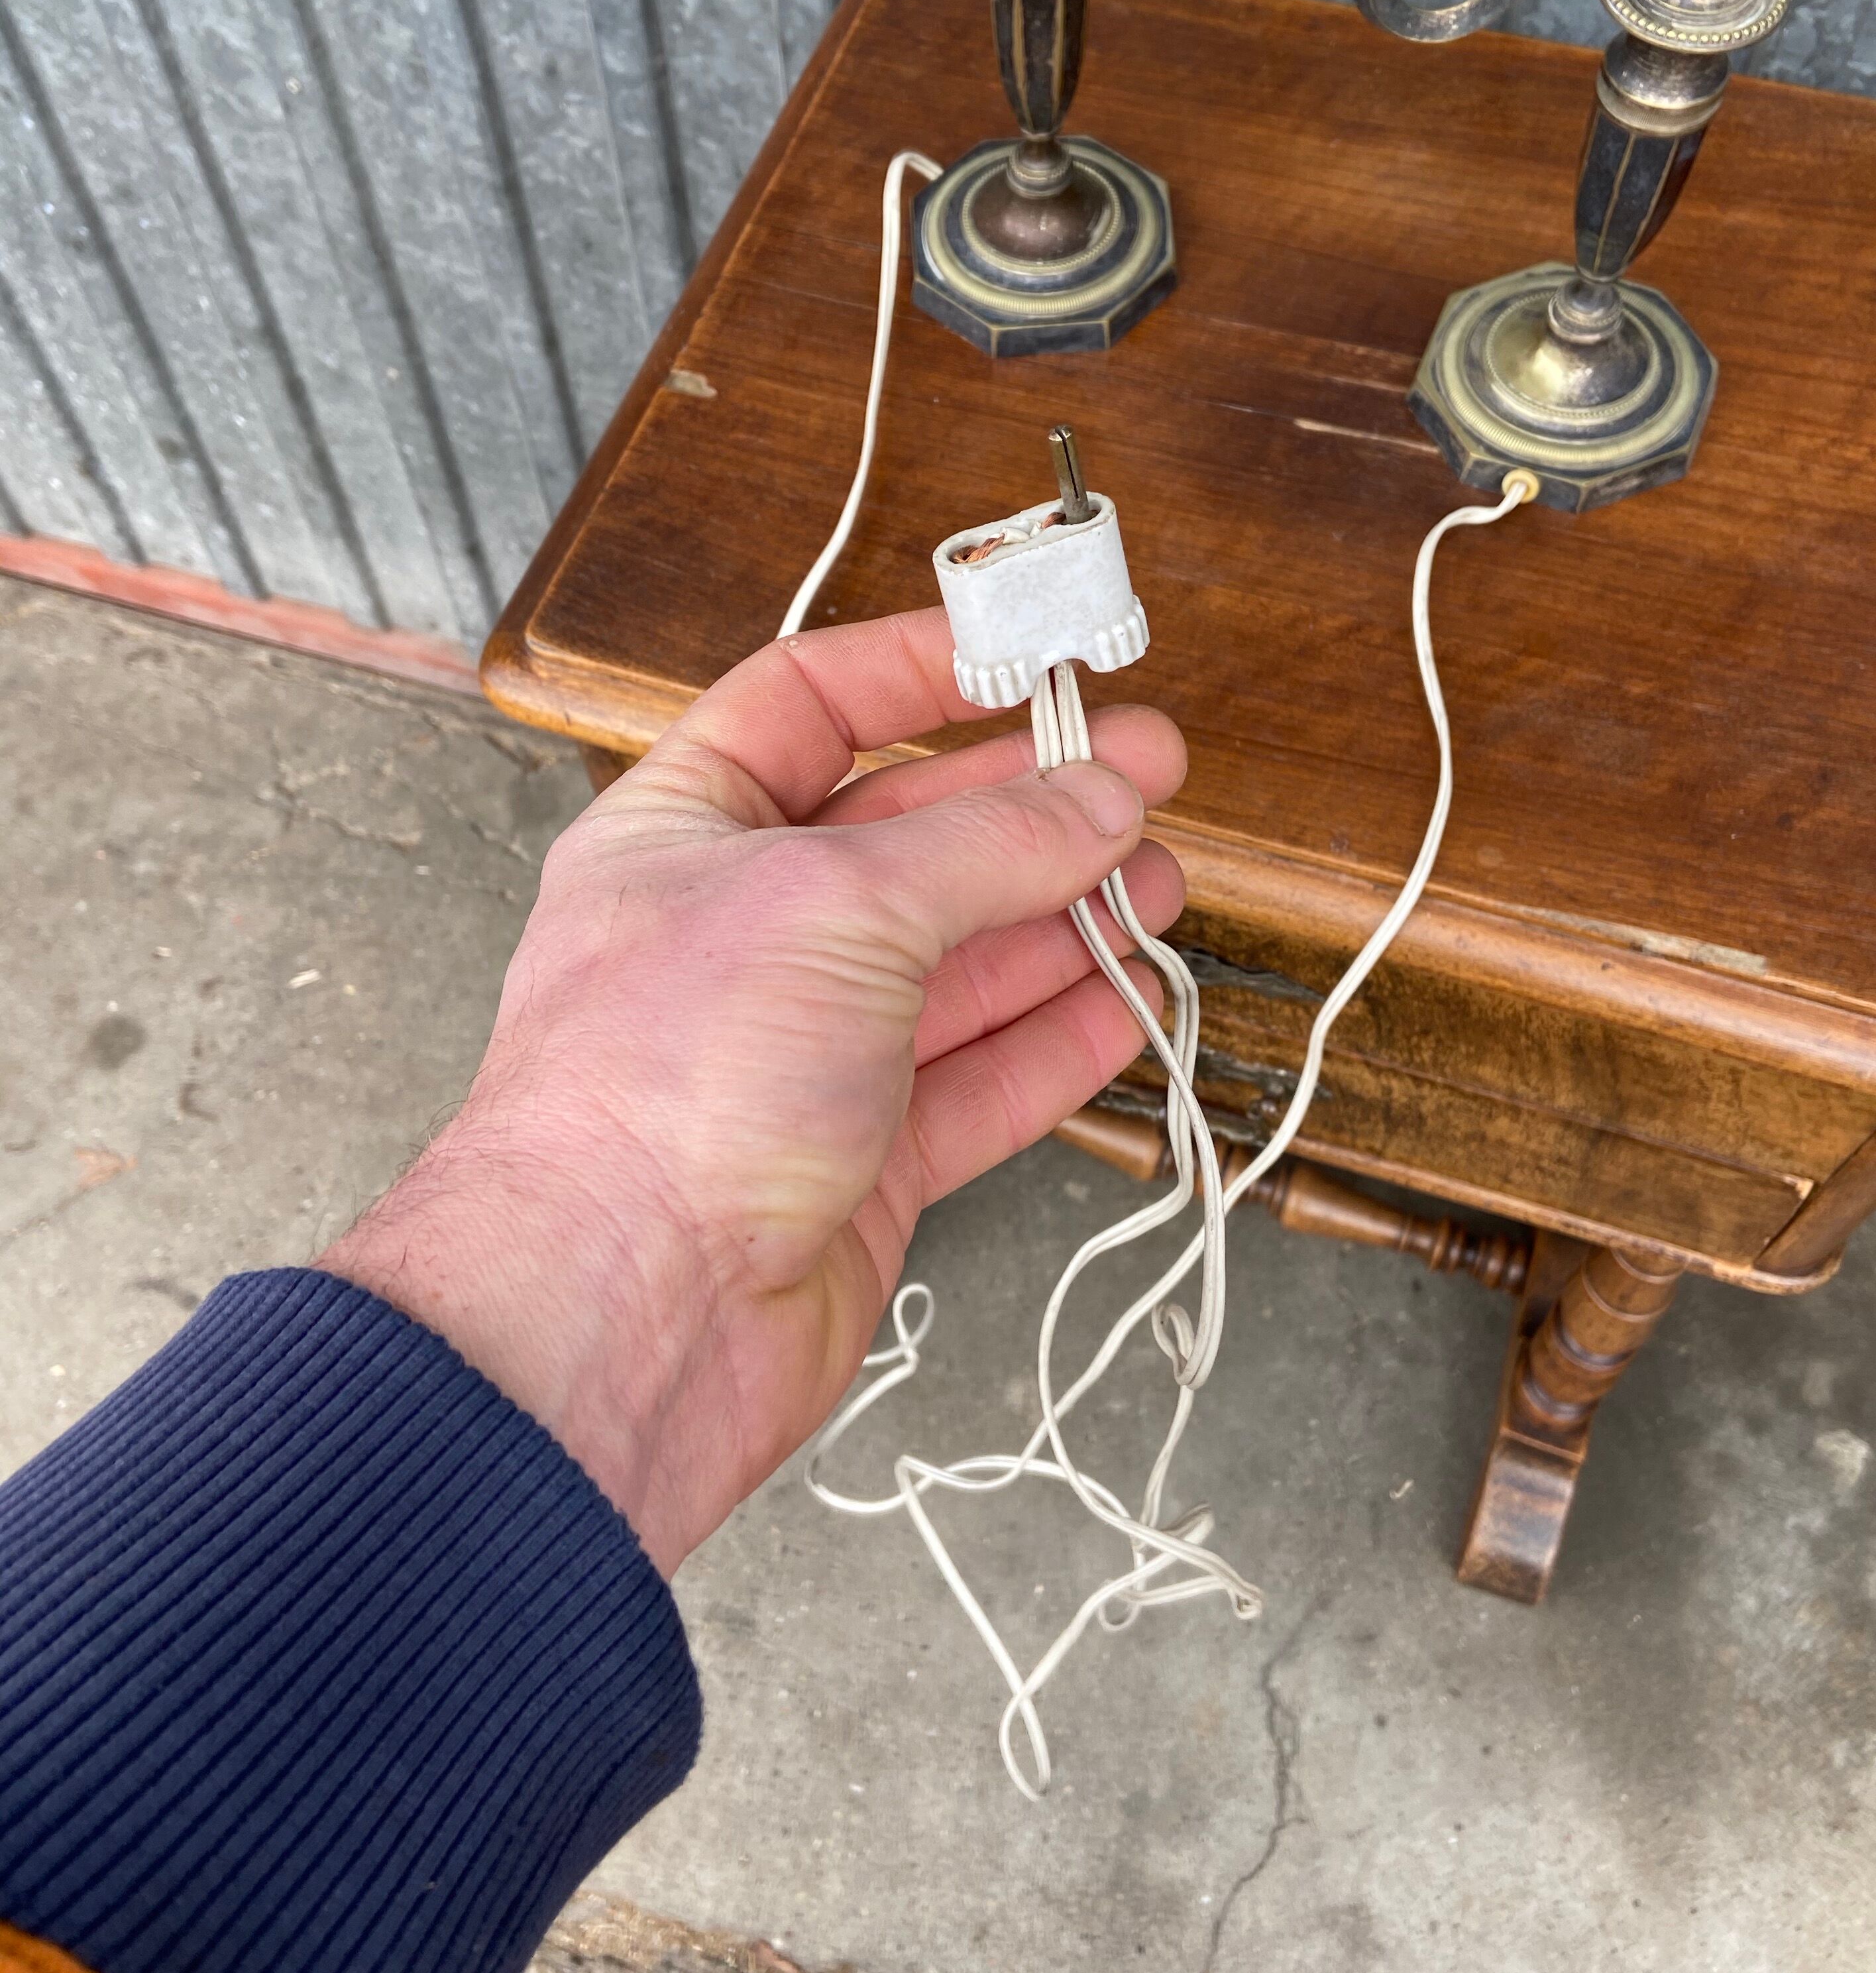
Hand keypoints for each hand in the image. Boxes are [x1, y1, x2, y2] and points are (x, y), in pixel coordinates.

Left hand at [320, 608, 1186, 1576]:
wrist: (617, 1319)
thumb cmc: (657, 1091)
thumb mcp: (839, 909)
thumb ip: (986, 848)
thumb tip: (1096, 799)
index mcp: (682, 836)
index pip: (804, 707)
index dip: (916, 670)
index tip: (1028, 653)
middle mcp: (739, 939)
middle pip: (905, 840)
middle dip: (1029, 804)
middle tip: (1145, 774)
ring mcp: (800, 1056)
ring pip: (956, 965)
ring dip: (1061, 920)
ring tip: (1160, 883)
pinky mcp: (855, 1165)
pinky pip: (976, 1081)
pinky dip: (1055, 1039)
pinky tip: (1127, 998)